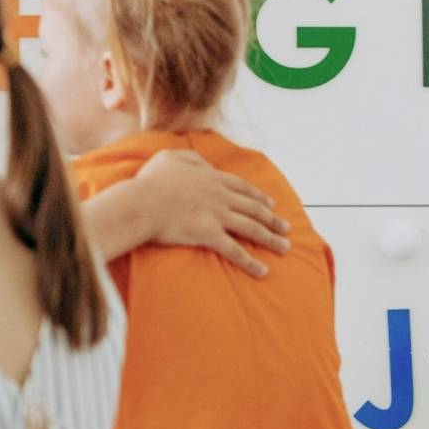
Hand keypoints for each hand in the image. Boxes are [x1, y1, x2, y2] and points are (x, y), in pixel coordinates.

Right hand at [133, 148, 289, 276]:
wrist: (142, 203)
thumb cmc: (151, 181)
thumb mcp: (170, 157)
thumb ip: (192, 158)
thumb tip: (205, 165)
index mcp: (212, 178)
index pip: (243, 188)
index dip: (259, 197)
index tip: (271, 204)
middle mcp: (220, 197)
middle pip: (254, 209)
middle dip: (273, 219)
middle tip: (286, 228)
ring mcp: (217, 216)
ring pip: (252, 228)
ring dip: (271, 239)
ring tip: (284, 247)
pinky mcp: (209, 235)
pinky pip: (234, 251)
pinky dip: (250, 262)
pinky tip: (262, 271)